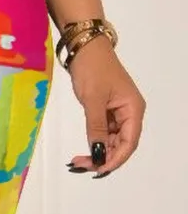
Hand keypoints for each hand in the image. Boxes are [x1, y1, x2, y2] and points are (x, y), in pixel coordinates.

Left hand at [67, 34, 145, 177]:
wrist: (84, 45)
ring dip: (98, 150)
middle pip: (121, 143)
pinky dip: (95, 139)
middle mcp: (129, 112)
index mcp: (133, 109)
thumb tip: (98, 153)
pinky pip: (104, 129)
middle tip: (82, 165)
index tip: (98, 169)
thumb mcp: (93, 99)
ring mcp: (117, 110)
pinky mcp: (106, 107)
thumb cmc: (92, 68)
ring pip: (112, 138)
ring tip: (79, 160)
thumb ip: (96, 127)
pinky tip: (85, 147)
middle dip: (104, 156)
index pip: (129, 142)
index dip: (115, 158)